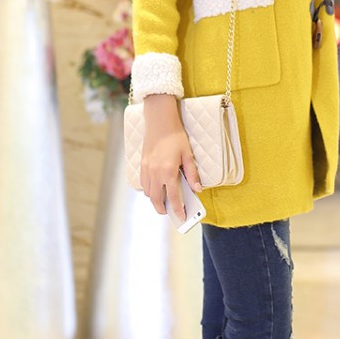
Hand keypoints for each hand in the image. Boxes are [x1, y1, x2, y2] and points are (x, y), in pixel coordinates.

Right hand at [140, 94, 201, 217]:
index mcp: (168, 171)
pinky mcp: (142, 165)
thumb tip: (198, 189)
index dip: (178, 209)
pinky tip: (156, 188)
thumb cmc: (175, 136)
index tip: (182, 217)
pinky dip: (149, 190)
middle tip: (170, 212)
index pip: (173, 197)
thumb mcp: (188, 154)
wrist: (159, 121)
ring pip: (148, 193)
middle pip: (157, 199)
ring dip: (155, 200)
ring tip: (164, 201)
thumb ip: (192, 174)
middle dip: (163, 209)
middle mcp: (155, 173)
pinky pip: (144, 184)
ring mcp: (146, 169)